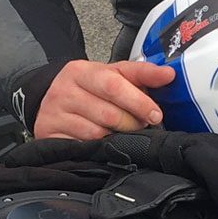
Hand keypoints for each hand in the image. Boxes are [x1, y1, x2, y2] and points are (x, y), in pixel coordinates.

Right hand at [33, 58, 176, 140]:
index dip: (138, 102)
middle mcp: (64, 90)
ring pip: (97, 133)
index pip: (114, 85)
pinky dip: (98, 147)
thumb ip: (141, 74)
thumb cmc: (90, 88)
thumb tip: (169, 74)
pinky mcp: (48, 135)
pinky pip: (83, 146)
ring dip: (117, 136)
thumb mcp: (113, 75)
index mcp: (81, 71)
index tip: (155, 114)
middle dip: (132, 122)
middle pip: (108, 113)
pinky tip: (104, 141)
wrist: (52, 100)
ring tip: (122, 131)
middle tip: (141, 125)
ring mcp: (54, 114)